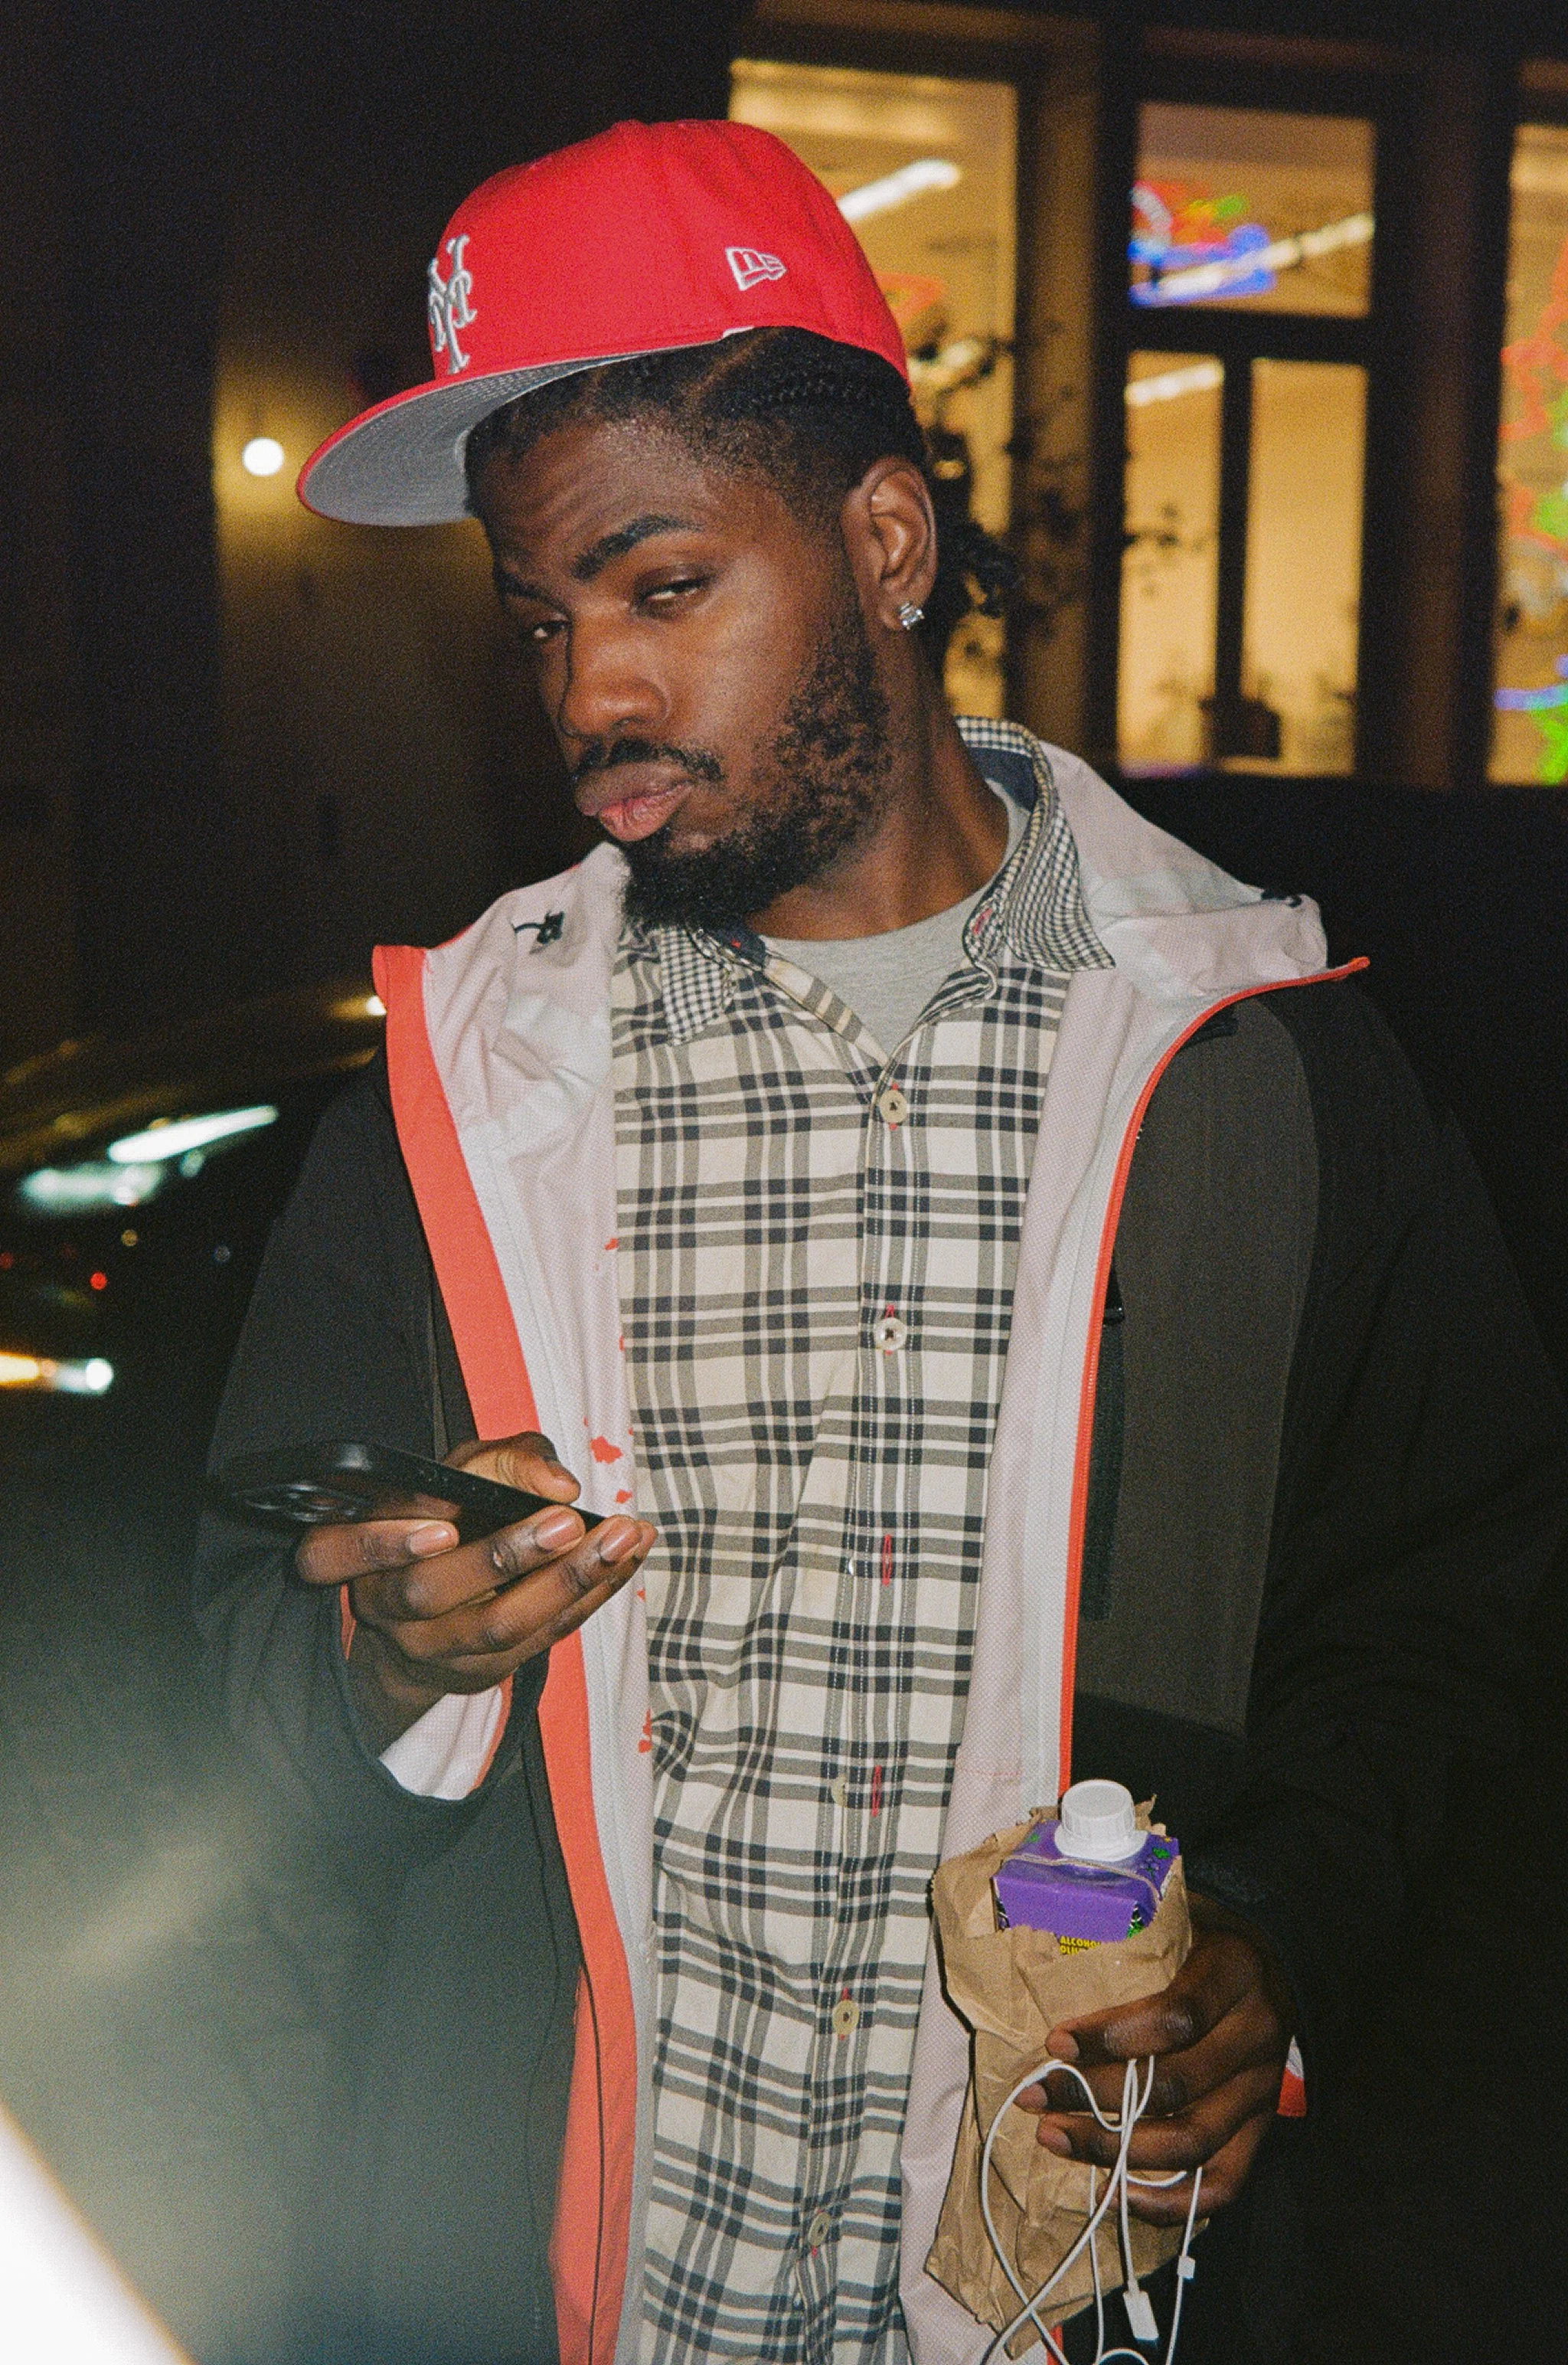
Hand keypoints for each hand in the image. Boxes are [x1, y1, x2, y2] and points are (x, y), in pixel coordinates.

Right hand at [294, 1431, 656, 1749]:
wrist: (435, 1612)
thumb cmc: (453, 1511)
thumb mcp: (466, 1471)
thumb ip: (506, 1461)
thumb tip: (559, 1485)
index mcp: (357, 1549)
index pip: (347, 1548)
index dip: (386, 1541)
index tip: (442, 1524)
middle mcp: (385, 1602)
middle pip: (435, 1589)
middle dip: (505, 1555)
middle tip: (569, 1520)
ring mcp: (433, 1647)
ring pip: (497, 1623)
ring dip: (568, 1579)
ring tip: (623, 1536)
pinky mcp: (482, 1670)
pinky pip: (542, 1637)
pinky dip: (592, 1595)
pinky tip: (631, 1556)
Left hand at [1014, 1897, 1293, 2222]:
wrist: (1274, 1957)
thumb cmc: (1204, 1935)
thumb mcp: (1179, 1915)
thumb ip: (1129, 1930)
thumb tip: (1040, 1921)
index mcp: (1236, 1973)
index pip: (1177, 2016)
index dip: (1113, 2036)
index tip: (1055, 2040)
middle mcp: (1257, 2036)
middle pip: (1176, 2084)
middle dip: (1095, 2095)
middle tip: (1036, 2095)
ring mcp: (1262, 2090)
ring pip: (1192, 2140)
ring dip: (1116, 2148)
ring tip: (1054, 2137)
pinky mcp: (1261, 2129)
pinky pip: (1222, 2183)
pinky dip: (1166, 2201)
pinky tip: (1111, 2191)